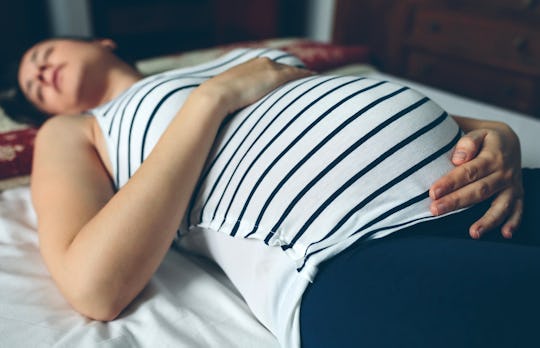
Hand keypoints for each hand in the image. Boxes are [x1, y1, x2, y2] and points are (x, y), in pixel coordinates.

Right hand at [198, 57, 313, 114]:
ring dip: (302, 77)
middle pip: (282, 68)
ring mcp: (268, 68)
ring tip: (314, 81)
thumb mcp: (223, 101)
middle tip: (306, 79)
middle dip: (293, 74)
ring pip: (291, 71)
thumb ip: (231, 105)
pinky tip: (315, 79)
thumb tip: (227, 118)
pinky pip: (296, 74)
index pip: (268, 69)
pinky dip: (306, 77)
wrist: (213, 97)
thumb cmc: (214, 104)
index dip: (278, 75)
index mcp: (246, 67)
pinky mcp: (275, 76)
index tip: (287, 81)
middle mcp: (259, 63)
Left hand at [429, 122, 522, 238]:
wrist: (509, 138)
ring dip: (488, 220)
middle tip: (435, 210)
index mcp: (492, 155)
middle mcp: (504, 171)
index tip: (433, 192)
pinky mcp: (517, 193)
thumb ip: (467, 141)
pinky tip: (505, 234)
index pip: (469, 171)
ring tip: (473, 233)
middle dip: (456, 202)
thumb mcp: (477, 130)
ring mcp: (512, 184)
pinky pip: (518, 209)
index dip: (451, 182)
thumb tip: (458, 159)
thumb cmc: (483, 136)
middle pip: (479, 190)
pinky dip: (514, 222)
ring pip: (500, 204)